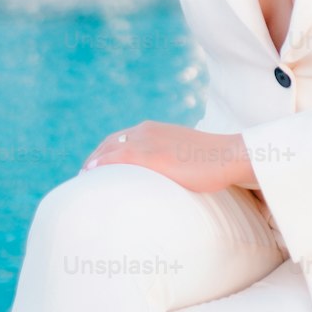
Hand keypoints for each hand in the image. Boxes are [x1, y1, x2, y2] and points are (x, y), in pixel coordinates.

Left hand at [79, 122, 255, 194]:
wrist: (229, 155)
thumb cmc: (214, 160)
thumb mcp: (186, 156)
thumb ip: (171, 161)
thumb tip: (168, 177)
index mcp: (155, 129)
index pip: (119, 138)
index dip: (104, 152)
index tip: (95, 167)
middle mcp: (146, 131)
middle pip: (109, 143)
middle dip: (93, 158)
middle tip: (84, 178)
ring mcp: (148, 142)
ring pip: (108, 149)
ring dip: (92, 163)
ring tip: (83, 181)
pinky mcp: (151, 156)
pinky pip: (117, 158)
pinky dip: (100, 165)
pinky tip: (91, 175)